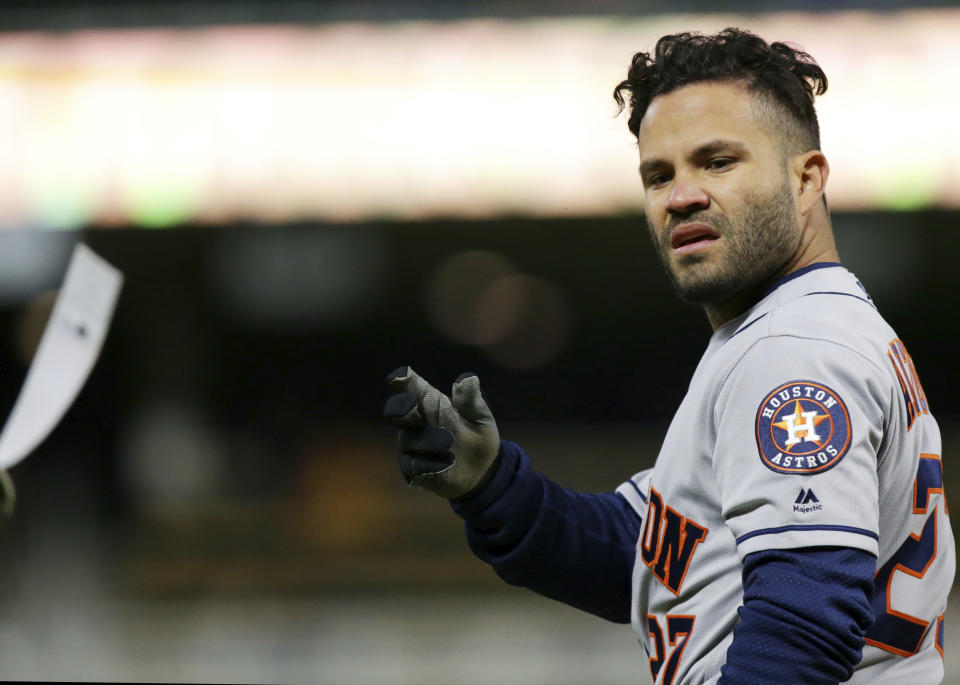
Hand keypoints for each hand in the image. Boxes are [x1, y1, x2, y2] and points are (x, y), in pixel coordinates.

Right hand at [384, 366, 499, 498]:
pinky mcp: (414, 471)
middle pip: (396, 411)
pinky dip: (430, 463)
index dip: (403, 380)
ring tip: (449, 442)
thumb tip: (468, 378)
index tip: (399, 375)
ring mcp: (412, 447)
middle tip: (413, 406)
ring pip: (409, 440)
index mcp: (430, 403)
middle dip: (401, 407)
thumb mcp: (480, 417)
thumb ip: (471, 400)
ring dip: (428, 440)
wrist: (482, 470)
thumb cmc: (476, 435)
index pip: (411, 388)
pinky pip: (414, 466)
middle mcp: (416, 423)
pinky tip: (447, 462)